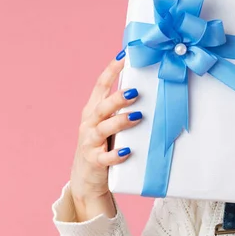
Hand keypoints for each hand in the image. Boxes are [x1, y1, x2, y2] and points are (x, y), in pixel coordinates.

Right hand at [69, 50, 142, 219]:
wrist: (86, 179)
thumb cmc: (103, 144)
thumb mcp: (109, 123)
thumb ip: (122, 109)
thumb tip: (148, 87)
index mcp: (93, 110)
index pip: (101, 86)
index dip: (111, 70)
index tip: (124, 56)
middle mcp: (89, 124)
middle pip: (102, 106)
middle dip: (118, 98)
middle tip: (135, 91)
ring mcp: (90, 143)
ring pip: (103, 129)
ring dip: (120, 122)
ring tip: (136, 117)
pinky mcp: (94, 162)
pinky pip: (105, 158)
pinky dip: (116, 155)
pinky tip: (127, 152)